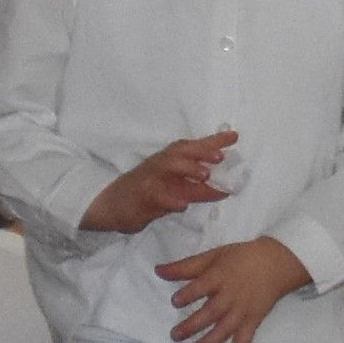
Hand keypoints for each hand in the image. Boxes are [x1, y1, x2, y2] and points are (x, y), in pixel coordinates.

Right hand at [80, 132, 237, 235]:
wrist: (109, 205)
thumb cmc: (144, 195)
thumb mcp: (171, 188)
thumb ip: (195, 186)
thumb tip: (224, 186)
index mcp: (167, 161)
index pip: (192, 147)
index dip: (212, 141)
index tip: (234, 137)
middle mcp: (158, 165)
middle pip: (180, 152)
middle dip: (201, 151)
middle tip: (221, 156)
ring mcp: (149, 180)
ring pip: (167, 167)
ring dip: (187, 168)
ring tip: (204, 175)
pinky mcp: (141, 197)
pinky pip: (157, 197)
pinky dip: (170, 200)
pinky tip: (183, 204)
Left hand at [163, 238, 312, 342]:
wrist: (276, 264)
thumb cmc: (240, 258)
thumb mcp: (213, 255)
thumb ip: (185, 266)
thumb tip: (158, 270)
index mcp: (220, 277)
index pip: (202, 287)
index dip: (189, 294)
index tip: (175, 302)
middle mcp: (231, 297)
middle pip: (210, 313)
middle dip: (192, 326)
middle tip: (175, 336)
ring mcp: (242, 312)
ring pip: (223, 331)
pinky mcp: (252, 323)